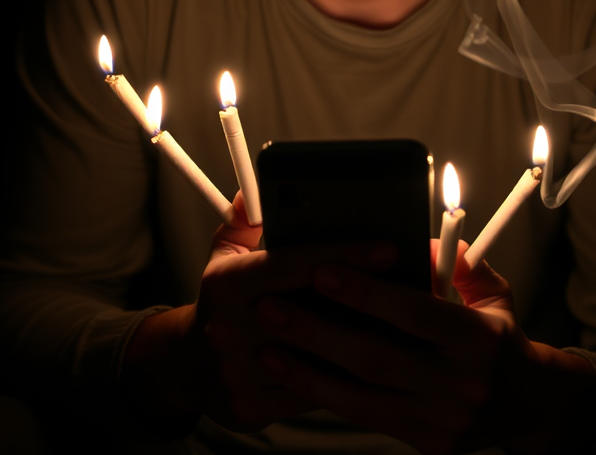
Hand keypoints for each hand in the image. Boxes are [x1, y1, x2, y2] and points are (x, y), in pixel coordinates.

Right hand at [123, 193, 407, 434]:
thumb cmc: (223, 296)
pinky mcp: (251, 407)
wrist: (186, 364)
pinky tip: (370, 358)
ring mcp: (239, 372)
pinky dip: (342, 376)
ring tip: (400, 321)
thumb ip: (247, 217)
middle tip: (409, 285)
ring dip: (360, 341)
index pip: (293, 263)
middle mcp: (228, 327)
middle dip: (363, 299)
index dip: (343, 253)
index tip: (388, 248)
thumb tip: (256, 187)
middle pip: (311, 311)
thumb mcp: (226, 250)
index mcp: (227, 283)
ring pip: (316, 358)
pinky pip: (311, 393)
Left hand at [254, 240, 595, 453]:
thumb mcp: (491, 290)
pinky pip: (365, 417)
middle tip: (273, 307)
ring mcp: (441, 420)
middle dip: (318, 331)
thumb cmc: (501, 336)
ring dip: (308, 369)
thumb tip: (412, 238)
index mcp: (477, 338)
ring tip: (269, 343)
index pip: (413, 312)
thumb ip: (455, 260)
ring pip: (362, 395)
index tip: (321, 270)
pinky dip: (325, 396)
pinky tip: (294, 374)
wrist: (530, 406)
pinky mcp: (426, 442)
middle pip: (377, 357)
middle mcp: (459, 383)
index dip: (365, 292)